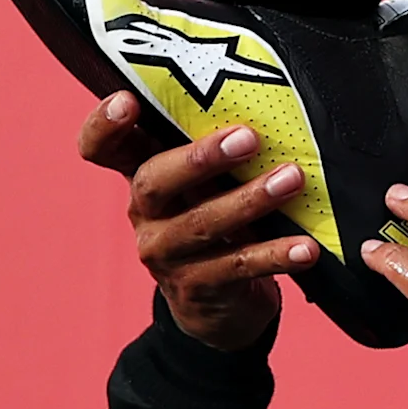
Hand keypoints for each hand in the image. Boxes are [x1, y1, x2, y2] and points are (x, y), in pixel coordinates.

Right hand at [78, 93, 316, 352]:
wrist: (220, 309)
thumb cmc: (220, 220)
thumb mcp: (210, 183)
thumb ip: (219, 144)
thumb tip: (270, 99)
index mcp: (143, 175)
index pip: (102, 148)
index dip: (103, 125)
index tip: (126, 100)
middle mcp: (145, 213)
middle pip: (153, 180)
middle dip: (200, 158)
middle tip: (248, 138)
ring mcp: (166, 254)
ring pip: (201, 224)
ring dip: (250, 200)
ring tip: (292, 179)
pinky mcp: (197, 287)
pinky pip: (236, 267)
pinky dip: (274, 255)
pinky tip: (305, 249)